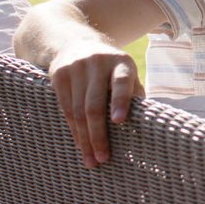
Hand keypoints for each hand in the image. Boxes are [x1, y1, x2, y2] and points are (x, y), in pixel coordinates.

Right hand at [48, 40, 144, 167]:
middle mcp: (97, 63)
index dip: (120, 101)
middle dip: (98, 134)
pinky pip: (66, 109)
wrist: (76, 44)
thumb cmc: (111, 69)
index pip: (121, 82)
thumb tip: (145, 123)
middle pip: (95, 104)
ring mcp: (76, 68)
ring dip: (84, 138)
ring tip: (91, 159)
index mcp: (120, 62)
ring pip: (78, 111)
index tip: (119, 121)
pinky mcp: (59, 76)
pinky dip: (74, 130)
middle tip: (103, 158)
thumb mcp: (126, 73)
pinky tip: (80, 144)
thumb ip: (134, 94)